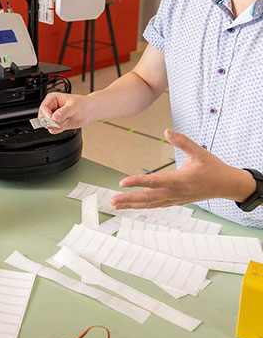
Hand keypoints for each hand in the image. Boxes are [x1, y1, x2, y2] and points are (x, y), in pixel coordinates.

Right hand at [38, 92, 93, 132]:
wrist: (89, 111)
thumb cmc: (82, 104)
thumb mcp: (74, 107)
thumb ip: (64, 112)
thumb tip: (55, 117)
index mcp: (52, 98)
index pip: (43, 107)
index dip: (47, 115)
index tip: (53, 120)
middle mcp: (51, 107)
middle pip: (42, 117)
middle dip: (51, 122)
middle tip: (60, 122)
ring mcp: (53, 116)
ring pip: (47, 125)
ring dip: (56, 126)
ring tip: (66, 120)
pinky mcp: (56, 123)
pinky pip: (53, 129)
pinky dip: (59, 129)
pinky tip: (66, 124)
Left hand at [110, 129, 256, 208]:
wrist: (226, 185)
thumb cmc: (213, 168)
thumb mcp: (199, 152)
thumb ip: (182, 141)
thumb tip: (167, 131)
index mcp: (180, 180)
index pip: (154, 181)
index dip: (137, 182)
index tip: (122, 183)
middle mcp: (175, 192)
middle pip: (148, 198)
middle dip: (129, 199)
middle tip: (112, 200)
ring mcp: (175, 199)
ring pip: (150, 204)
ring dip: (132, 204)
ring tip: (115, 204)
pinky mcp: (175, 201)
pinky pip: (156, 205)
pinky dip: (142, 206)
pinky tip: (131, 205)